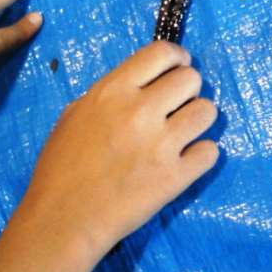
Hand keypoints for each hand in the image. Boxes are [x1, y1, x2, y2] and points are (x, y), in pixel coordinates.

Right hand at [22, 41, 218, 258]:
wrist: (65, 219)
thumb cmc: (60, 167)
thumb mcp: (74, 115)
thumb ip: (110, 95)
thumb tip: (141, 86)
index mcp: (113, 91)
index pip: (162, 53)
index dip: (177, 57)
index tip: (178, 67)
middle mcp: (141, 110)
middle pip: (191, 79)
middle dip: (187, 90)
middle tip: (176, 107)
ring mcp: (162, 144)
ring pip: (208, 111)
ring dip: (198, 119)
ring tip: (183, 133)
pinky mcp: (176, 176)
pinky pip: (211, 151)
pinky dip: (201, 154)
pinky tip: (185, 160)